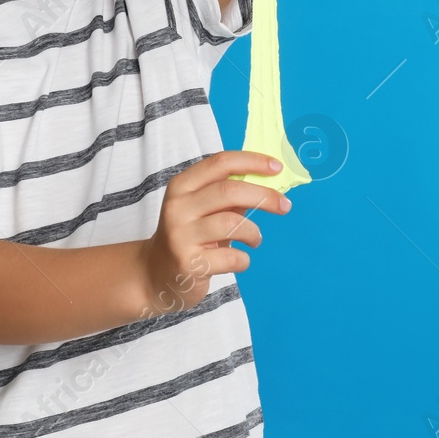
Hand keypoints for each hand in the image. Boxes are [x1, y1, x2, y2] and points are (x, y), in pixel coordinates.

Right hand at [137, 150, 290, 315]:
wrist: (154, 275)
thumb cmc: (187, 236)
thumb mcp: (201, 209)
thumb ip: (228, 195)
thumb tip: (268, 181)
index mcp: (182, 186)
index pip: (220, 163)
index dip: (252, 162)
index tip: (277, 167)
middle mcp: (178, 207)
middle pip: (229, 191)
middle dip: (264, 196)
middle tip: (284, 205)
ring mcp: (181, 236)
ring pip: (232, 223)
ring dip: (253, 232)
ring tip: (255, 239)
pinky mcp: (189, 264)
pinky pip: (231, 257)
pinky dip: (244, 259)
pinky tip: (239, 260)